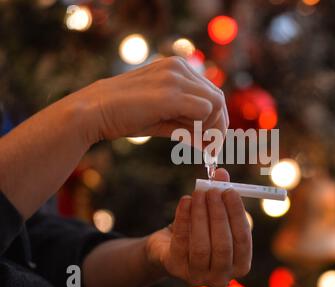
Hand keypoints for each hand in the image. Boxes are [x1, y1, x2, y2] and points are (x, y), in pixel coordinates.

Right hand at [87, 56, 228, 141]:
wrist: (93, 111)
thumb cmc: (125, 115)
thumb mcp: (162, 119)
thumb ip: (187, 127)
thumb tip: (209, 144)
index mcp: (177, 68)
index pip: (211, 93)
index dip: (217, 120)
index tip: (213, 141)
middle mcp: (179, 67)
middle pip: (218, 97)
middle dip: (220, 126)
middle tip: (214, 149)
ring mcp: (175, 77)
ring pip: (215, 103)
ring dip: (213, 129)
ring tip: (203, 147)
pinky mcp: (170, 93)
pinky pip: (204, 110)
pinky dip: (204, 128)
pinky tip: (193, 140)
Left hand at [146, 169, 251, 286]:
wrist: (169, 246)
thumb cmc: (201, 229)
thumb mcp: (214, 213)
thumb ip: (221, 194)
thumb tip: (221, 173)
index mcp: (239, 264)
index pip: (243, 239)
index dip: (237, 214)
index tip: (230, 191)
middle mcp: (221, 276)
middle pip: (223, 245)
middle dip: (218, 214)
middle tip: (213, 190)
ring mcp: (198, 276)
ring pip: (201, 246)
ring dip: (200, 216)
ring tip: (198, 193)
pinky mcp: (175, 268)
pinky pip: (181, 242)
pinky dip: (184, 219)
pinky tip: (185, 200)